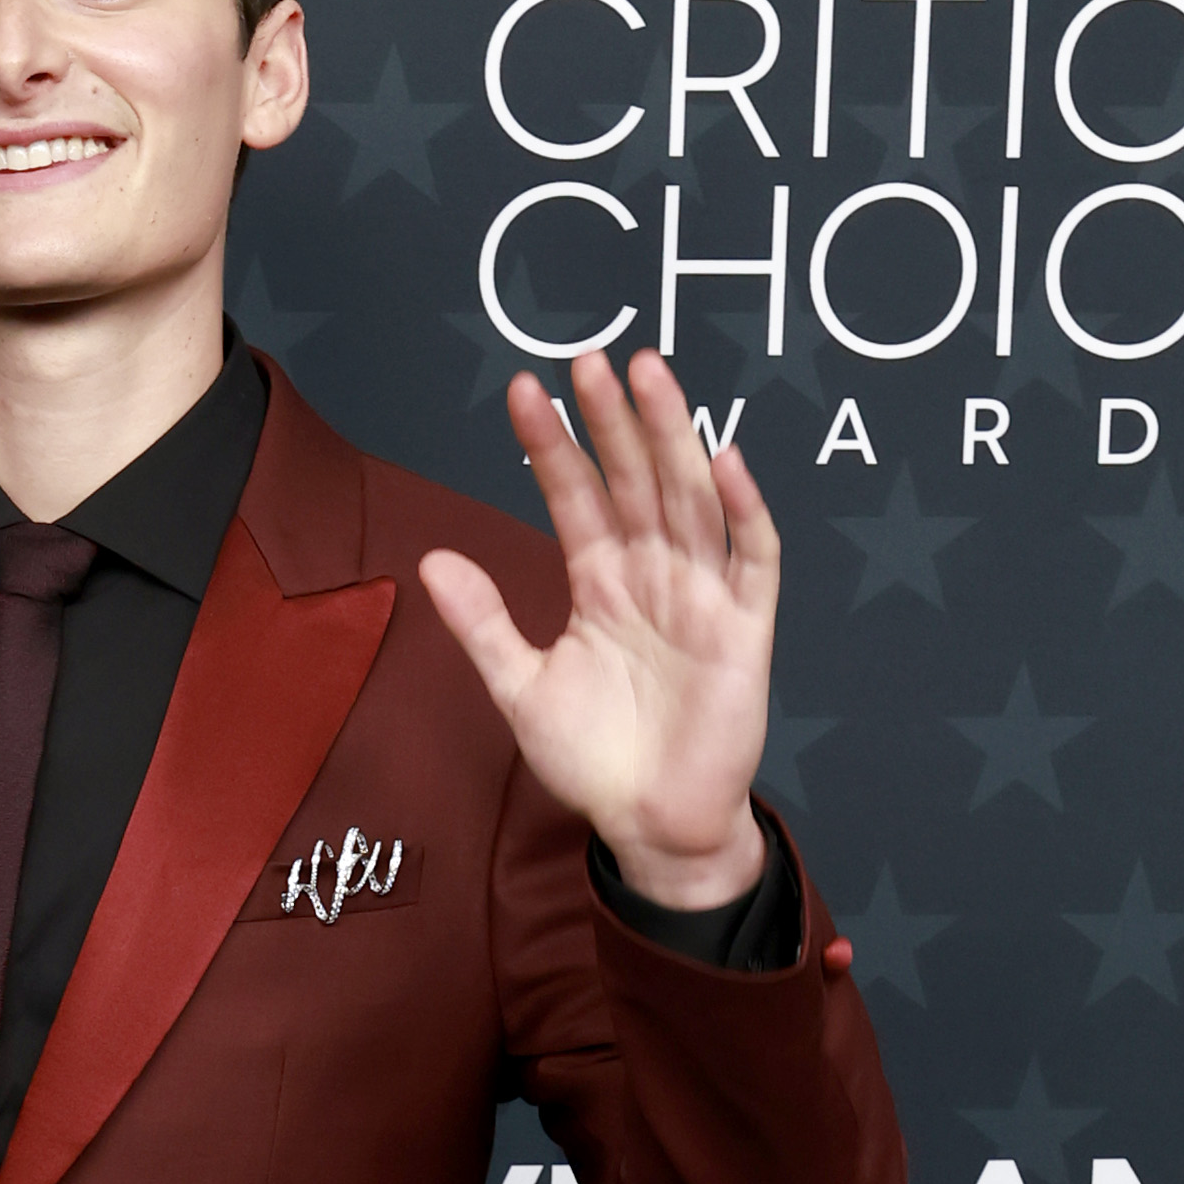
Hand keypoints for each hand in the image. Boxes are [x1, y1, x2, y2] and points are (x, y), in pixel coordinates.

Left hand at [416, 346, 778, 908]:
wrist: (652, 825)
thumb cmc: (594, 761)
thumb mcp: (522, 690)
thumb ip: (482, 625)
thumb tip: (430, 561)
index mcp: (600, 582)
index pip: (574, 495)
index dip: (551, 445)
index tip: (522, 391)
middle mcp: (653, 574)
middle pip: (634, 478)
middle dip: (612, 420)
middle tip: (589, 358)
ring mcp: (702, 594)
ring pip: (690, 497)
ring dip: (673, 436)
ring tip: (649, 375)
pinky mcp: (745, 628)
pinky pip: (753, 556)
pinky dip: (744, 509)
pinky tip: (724, 459)